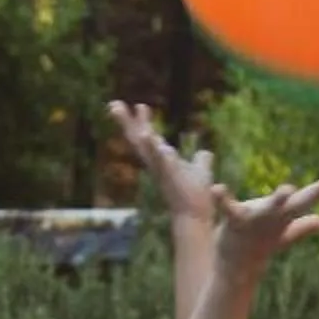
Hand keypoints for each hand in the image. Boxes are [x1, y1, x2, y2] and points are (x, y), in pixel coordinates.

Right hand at [109, 100, 215, 221]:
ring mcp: (160, 169)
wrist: (196, 214)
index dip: (143, 121)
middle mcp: (156, 163)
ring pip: (143, 145)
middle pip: (137, 138)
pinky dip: (152, 147)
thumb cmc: (195, 195)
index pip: (149, 137)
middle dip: (126, 122)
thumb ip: (201, 160)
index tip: (140, 105)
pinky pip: (159, 158)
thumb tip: (205, 153)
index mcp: (162, 160)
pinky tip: (147, 134)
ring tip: (124, 112)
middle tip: (113, 104)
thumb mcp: (201, 170)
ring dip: (135, 128)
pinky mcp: (168, 174)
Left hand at [209, 169, 318, 275]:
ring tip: (288, 189)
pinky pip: (228, 208)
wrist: (236, 266)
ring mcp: (256, 219)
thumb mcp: (283, 234)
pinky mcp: (235, 222)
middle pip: (299, 202)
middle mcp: (275, 215)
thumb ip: (303, 226)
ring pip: (270, 207)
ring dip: (278, 200)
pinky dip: (222, 199)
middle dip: (315, 193)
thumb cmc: (260, 245)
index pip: (312, 197)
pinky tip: (217, 188)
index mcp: (286, 214)